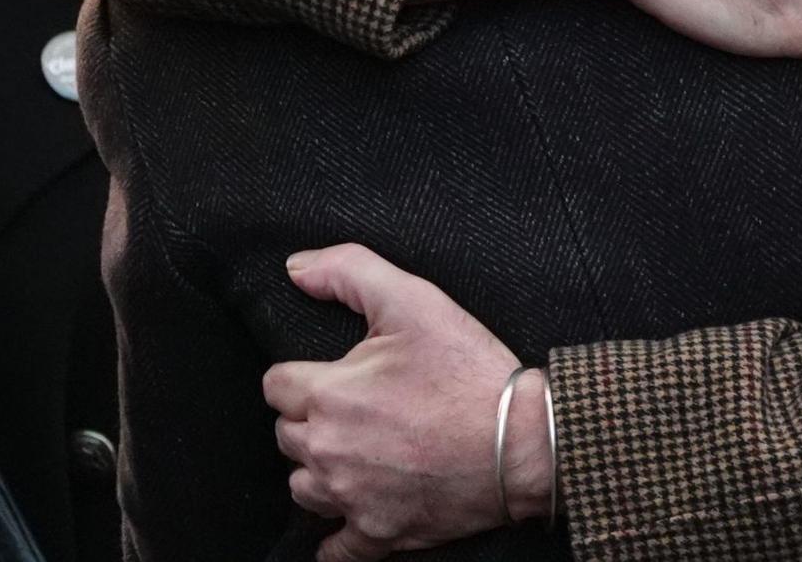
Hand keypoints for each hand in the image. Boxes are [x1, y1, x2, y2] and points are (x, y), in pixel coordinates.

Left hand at [263, 245, 547, 560]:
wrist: (525, 442)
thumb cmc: (470, 371)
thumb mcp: (415, 300)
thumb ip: (349, 270)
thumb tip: (296, 268)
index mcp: (329, 394)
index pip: (275, 386)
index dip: (302, 375)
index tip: (333, 375)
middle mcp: (328, 451)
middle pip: (285, 436)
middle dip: (312, 420)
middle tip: (356, 408)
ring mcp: (351, 498)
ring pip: (303, 487)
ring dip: (320, 471)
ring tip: (356, 453)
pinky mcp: (379, 533)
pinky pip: (334, 549)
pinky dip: (337, 537)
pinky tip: (351, 514)